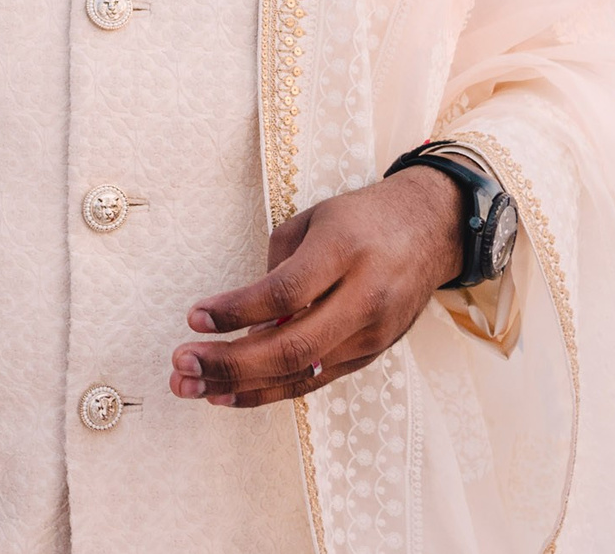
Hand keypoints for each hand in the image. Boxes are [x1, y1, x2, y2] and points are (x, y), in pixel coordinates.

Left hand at [171, 167, 463, 407]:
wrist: (432, 231)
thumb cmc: (361, 219)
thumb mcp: (314, 221)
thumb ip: (277, 267)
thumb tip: (242, 319)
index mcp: (344, 251)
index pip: (285, 292)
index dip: (236, 310)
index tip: (194, 317)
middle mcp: (364, 297)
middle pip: (293, 346)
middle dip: (230, 362)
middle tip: (181, 365)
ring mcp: (372, 333)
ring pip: (302, 373)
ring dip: (240, 386)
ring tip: (190, 387)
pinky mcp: (371, 354)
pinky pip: (314, 380)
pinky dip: (269, 391)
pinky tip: (228, 394)